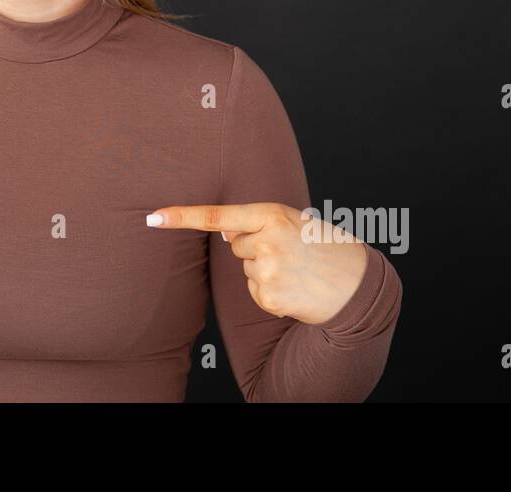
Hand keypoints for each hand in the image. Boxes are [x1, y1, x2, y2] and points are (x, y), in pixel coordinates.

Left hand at [147, 202, 368, 324]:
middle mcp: (266, 241)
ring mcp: (267, 270)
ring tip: (295, 269)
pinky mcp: (268, 296)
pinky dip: (269, 290)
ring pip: (244, 268)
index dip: (181, 216)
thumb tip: (224, 235)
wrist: (356, 283)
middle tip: (291, 251)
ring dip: (264, 270)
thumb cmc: (323, 245)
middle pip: (235, 245)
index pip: (217, 216)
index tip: (153, 217)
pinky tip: (293, 287)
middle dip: (256, 247)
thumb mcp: (294, 220)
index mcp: (271, 214)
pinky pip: (253, 290)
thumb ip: (258, 222)